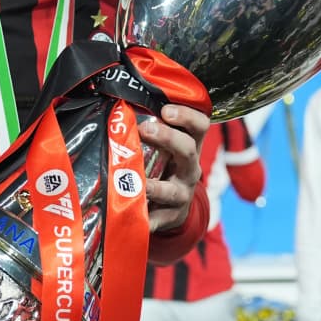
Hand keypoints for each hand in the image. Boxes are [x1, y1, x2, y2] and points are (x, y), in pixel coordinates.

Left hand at [139, 103, 208, 232]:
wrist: (173, 207)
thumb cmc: (166, 166)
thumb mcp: (166, 146)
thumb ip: (152, 126)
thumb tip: (121, 100)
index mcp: (190, 147)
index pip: (199, 126)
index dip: (187, 116)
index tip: (166, 110)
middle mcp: (190, 170)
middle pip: (188, 150)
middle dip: (168, 138)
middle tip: (145, 129)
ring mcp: (181, 195)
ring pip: (172, 191)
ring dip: (154, 187)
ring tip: (138, 184)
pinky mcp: (169, 218)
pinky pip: (156, 220)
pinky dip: (144, 220)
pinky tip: (130, 217)